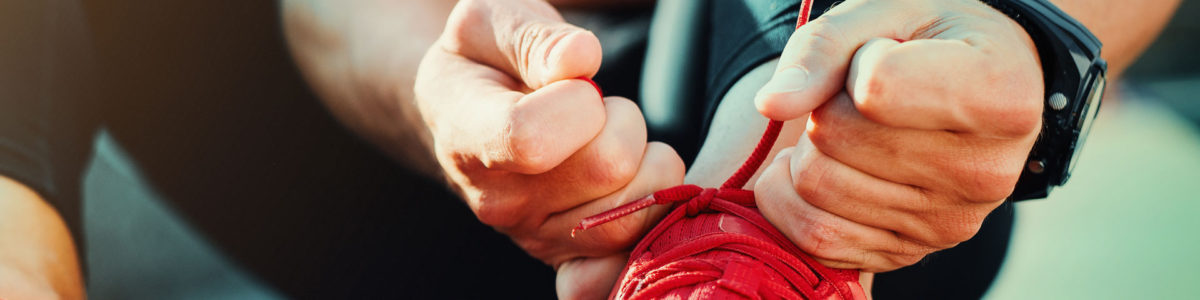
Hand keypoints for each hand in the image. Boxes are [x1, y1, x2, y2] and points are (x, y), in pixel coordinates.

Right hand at [414, 0, 683, 297]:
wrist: (467, 113)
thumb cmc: (484, 63)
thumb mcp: (489, 24)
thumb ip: (532, 37)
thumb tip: (580, 60)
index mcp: (469, 136)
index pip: (535, 139)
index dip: (577, 101)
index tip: (574, 82)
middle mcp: (500, 201)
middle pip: (608, 168)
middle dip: (623, 122)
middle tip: (597, 108)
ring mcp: (536, 236)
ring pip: (636, 210)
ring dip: (645, 164)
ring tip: (609, 142)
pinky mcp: (569, 259)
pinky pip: (627, 264)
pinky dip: (648, 225)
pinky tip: (633, 189)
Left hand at [753, 0, 1042, 271]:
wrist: (980, 92)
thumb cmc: (928, 41)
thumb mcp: (884, 12)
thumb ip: (821, 50)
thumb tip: (770, 105)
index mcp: (1000, 96)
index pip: (875, 88)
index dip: (858, 62)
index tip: (886, 54)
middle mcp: (985, 171)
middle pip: (835, 139)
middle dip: (827, 107)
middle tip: (857, 95)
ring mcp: (949, 223)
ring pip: (817, 187)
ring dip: (810, 150)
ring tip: (845, 127)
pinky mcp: (910, 253)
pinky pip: (817, 237)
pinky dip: (793, 199)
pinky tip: (819, 166)